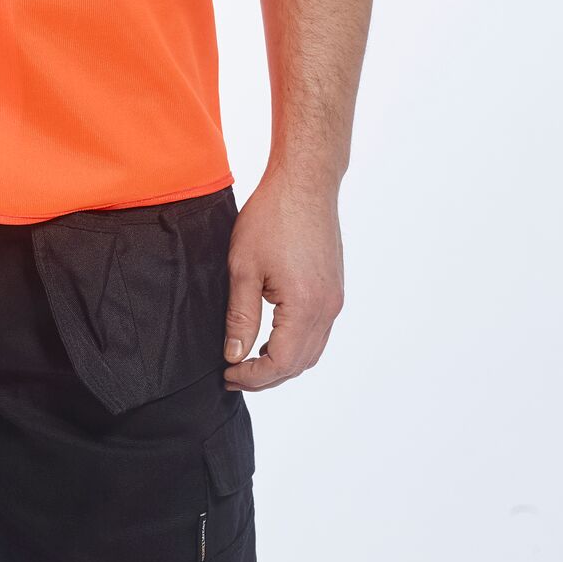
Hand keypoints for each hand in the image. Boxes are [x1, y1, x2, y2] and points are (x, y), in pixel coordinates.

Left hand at [222, 168, 344, 391]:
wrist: (304, 183)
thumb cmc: (271, 217)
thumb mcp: (244, 268)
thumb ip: (240, 316)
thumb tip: (234, 355)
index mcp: (305, 306)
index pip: (281, 363)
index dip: (253, 377)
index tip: (227, 375)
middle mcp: (327, 308)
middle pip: (299, 363)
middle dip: (266, 376)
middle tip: (234, 374)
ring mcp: (335, 299)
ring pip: (312, 350)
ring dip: (283, 362)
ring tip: (250, 359)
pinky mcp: (334, 288)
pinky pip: (318, 331)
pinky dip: (296, 344)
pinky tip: (272, 336)